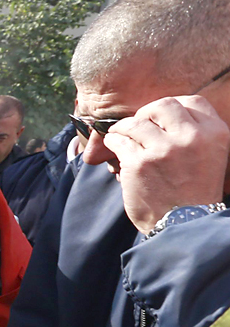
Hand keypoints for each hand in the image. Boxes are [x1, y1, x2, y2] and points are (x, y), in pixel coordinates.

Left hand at [102, 95, 229, 234]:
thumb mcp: (211, 157)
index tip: (160, 118)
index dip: (173, 107)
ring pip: (136, 122)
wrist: (184, 225)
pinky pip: (119, 140)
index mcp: (214, 133)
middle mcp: (191, 137)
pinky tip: (114, 145)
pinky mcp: (139, 162)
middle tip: (139, 124)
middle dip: (147, 113)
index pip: (192, 102)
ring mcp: (164, 149)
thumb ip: (195, 134)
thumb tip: (162, 116)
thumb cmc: (194, 192)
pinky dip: (113, 140)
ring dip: (124, 127)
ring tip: (121, 135)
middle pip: (163, 105)